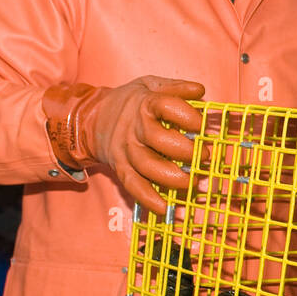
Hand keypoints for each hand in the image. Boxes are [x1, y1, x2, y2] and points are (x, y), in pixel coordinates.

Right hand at [45, 76, 204, 215]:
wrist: (93, 118)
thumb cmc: (133, 102)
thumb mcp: (151, 86)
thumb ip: (176, 88)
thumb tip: (200, 90)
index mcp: (145, 103)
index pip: (164, 106)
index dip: (184, 115)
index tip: (200, 124)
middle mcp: (134, 128)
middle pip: (156, 138)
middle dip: (182, 149)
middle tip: (203, 156)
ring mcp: (126, 150)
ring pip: (145, 165)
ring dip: (170, 177)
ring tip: (191, 183)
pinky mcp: (120, 168)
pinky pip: (132, 185)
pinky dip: (147, 198)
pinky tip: (163, 209)